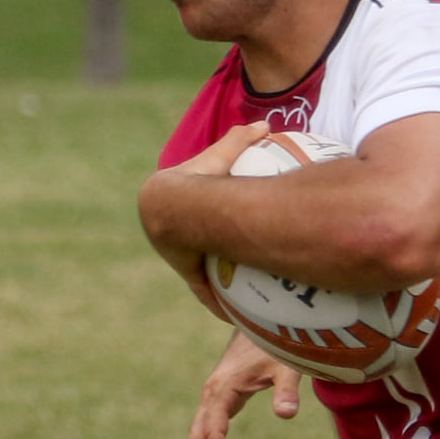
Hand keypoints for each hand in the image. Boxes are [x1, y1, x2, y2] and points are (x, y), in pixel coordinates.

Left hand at [143, 125, 272, 317]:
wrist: (173, 205)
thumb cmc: (199, 176)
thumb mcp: (224, 154)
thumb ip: (241, 139)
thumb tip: (266, 125)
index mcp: (184, 208)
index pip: (198, 217)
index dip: (212, 221)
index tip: (231, 228)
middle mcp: (181, 236)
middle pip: (202, 248)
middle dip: (215, 256)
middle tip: (245, 262)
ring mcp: (184, 257)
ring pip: (205, 273)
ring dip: (220, 284)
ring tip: (246, 294)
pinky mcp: (190, 274)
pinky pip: (207, 292)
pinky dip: (220, 302)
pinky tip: (235, 313)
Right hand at [188, 330, 302, 438]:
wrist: (261, 323)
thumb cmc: (275, 344)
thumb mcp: (286, 365)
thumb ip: (287, 390)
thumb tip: (287, 416)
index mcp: (221, 390)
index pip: (214, 431)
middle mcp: (211, 394)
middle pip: (196, 438)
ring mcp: (212, 397)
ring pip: (198, 435)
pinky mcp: (218, 398)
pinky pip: (207, 428)